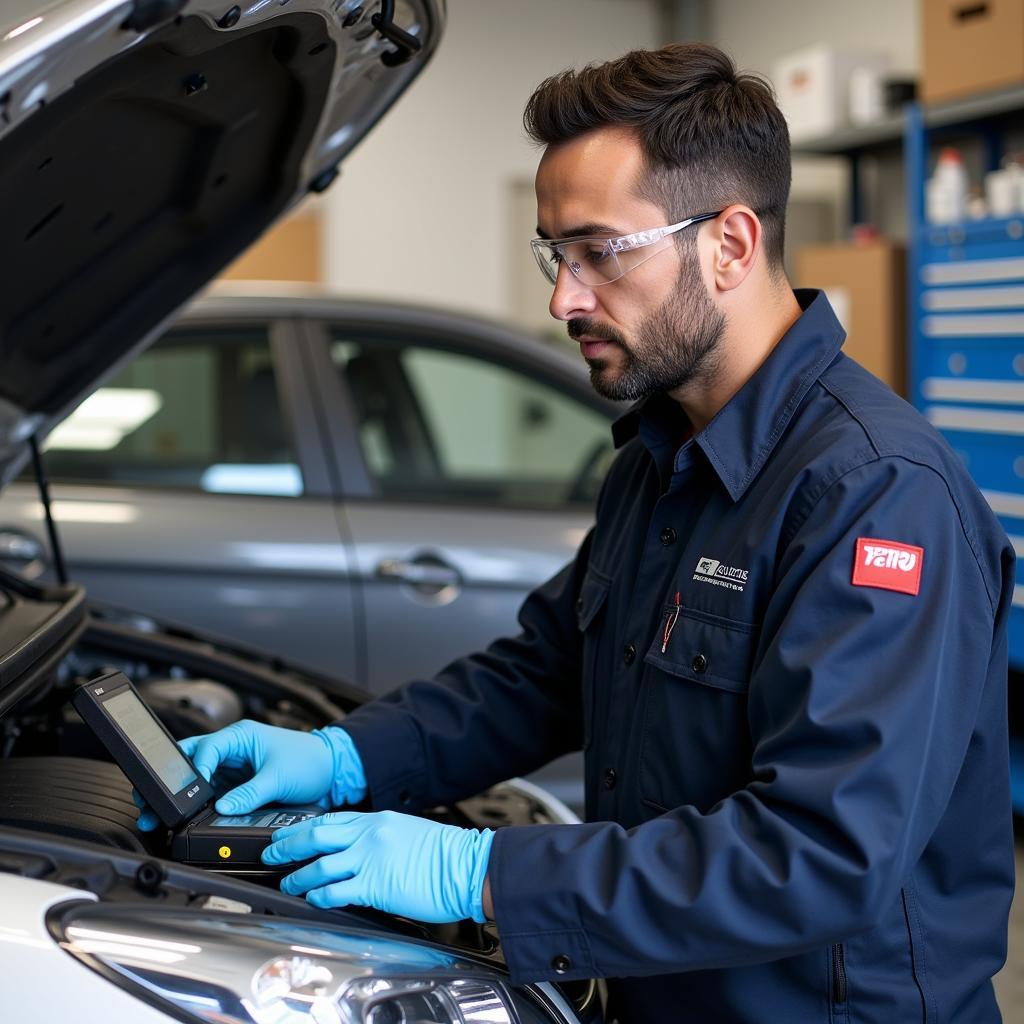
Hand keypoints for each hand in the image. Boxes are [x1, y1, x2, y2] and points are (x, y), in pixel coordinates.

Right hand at [135, 721, 366, 830]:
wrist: (331, 770)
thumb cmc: (310, 760)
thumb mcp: (280, 777)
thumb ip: (250, 793)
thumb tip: (223, 808)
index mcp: (240, 736)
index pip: (204, 750)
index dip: (193, 772)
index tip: (187, 794)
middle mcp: (232, 750)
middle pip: (190, 763)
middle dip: (170, 782)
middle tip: (152, 803)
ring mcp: (232, 769)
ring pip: (196, 780)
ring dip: (180, 796)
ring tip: (160, 815)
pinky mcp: (236, 785)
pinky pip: (210, 794)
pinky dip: (197, 806)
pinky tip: (186, 818)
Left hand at [262, 810, 494, 923]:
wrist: (467, 865)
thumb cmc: (445, 853)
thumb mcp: (406, 832)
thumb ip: (379, 837)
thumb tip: (357, 850)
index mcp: (377, 820)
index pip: (330, 819)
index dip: (303, 828)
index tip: (287, 834)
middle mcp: (370, 835)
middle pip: (316, 836)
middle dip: (288, 845)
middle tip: (271, 853)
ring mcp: (371, 859)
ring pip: (320, 864)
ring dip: (298, 875)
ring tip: (287, 883)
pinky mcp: (375, 885)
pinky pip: (336, 890)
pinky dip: (318, 895)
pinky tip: (311, 899)